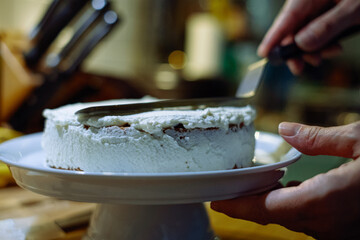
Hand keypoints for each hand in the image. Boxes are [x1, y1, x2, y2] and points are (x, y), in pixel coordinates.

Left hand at [211, 121, 359, 239]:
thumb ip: (320, 139)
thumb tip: (286, 130)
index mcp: (327, 198)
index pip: (269, 208)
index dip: (240, 207)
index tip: (217, 202)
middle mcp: (329, 221)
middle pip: (275, 215)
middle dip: (249, 202)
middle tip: (229, 188)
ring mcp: (339, 230)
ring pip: (292, 219)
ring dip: (270, 203)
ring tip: (253, 184)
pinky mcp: (347, 229)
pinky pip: (309, 220)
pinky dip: (292, 205)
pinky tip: (290, 190)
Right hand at [258, 0, 359, 74]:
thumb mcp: (354, 8)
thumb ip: (327, 26)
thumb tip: (301, 43)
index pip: (287, 18)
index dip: (274, 37)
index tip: (264, 54)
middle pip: (293, 27)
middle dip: (297, 49)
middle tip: (301, 67)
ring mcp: (321, 4)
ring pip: (305, 31)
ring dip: (312, 48)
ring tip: (326, 55)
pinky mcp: (330, 10)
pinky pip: (318, 29)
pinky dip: (323, 42)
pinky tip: (332, 48)